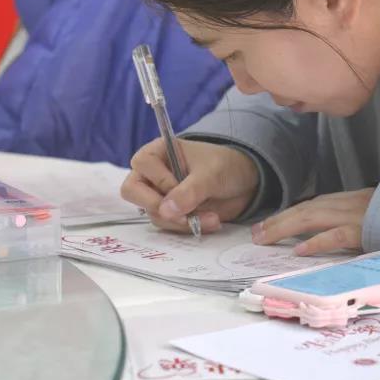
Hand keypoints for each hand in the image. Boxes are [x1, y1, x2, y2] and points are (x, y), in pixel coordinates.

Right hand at [120, 138, 259, 233]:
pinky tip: (210, 222)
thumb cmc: (225, 166)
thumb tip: (164, 211)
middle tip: (185, 215)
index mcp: (159, 152)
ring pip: (154, 214)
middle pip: (134, 192)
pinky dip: (188, 228)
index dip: (160, 179)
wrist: (245, 182)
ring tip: (211, 218)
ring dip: (182, 221)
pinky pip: (168, 225)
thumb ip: (189, 191)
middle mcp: (153, 174)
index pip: (141, 165)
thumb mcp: (210, 175)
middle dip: (160, 208)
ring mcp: (160, 195)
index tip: (182, 185)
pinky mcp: (170, 213)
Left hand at [250, 188, 373, 255]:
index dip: (287, 214)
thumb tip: (328, 236)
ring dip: (285, 227)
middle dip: (278, 221)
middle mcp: (348, 205)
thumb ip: (353, 221)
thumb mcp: (376, 215)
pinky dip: (317, 242)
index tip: (266, 225)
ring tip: (265, 238)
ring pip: (313, 218)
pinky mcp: (366, 233)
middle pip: (306, 210)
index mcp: (350, 201)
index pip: (312, 206)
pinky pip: (337, 236)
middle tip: (256, 233)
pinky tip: (299, 250)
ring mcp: (356, 217)